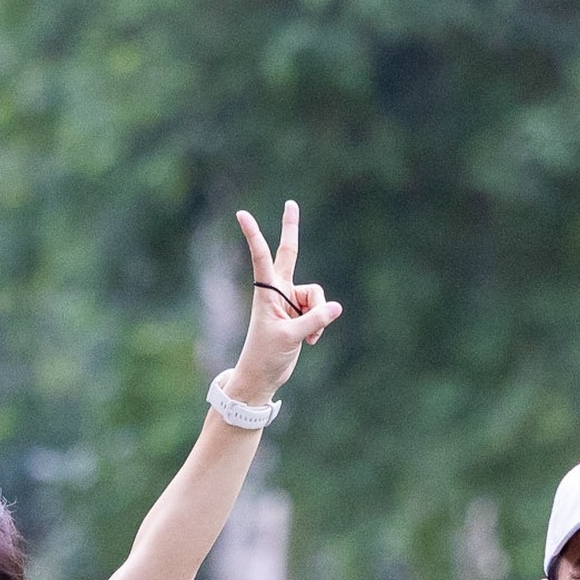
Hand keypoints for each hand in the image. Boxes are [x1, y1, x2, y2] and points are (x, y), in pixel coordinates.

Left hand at [218, 202, 343, 405]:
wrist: (264, 376)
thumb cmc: (267, 355)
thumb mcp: (291, 337)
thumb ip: (315, 321)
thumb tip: (337, 307)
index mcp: (266, 291)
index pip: (261, 257)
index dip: (253, 235)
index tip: (241, 214)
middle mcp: (279, 291)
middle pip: (289, 253)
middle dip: (291, 229)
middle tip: (291, 203)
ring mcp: (291, 301)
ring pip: (318, 296)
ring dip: (318, 316)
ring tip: (309, 336)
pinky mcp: (301, 314)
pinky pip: (321, 311)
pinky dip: (320, 325)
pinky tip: (311, 340)